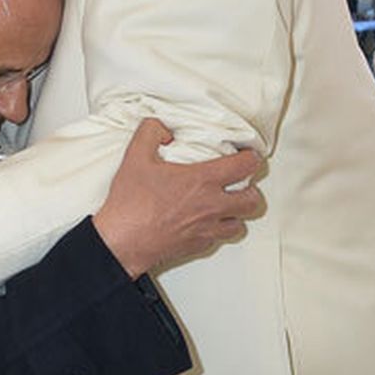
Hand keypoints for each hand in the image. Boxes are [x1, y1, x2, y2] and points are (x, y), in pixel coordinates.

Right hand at [92, 119, 264, 278]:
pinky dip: (218, 230)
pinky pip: (219, 238)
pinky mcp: (198, 245)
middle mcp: (211, 206)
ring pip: (240, 223)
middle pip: (252, 200)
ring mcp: (207, 229)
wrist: (123, 241)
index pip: (245, 166)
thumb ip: (151, 132)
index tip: (246, 155)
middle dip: (250, 190)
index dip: (250, 158)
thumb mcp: (135, 157)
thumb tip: (164, 128)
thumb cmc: (131, 204)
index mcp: (202, 180)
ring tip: (227, 206)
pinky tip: (206, 223)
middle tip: (240, 184)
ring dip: (236, 213)